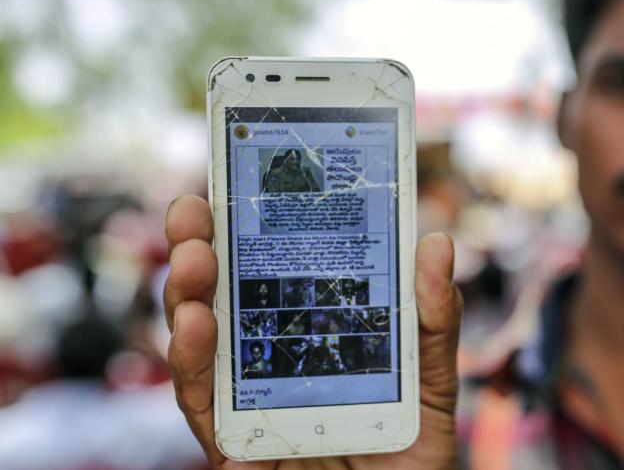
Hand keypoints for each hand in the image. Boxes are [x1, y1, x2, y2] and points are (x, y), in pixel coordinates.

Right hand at [164, 195, 462, 468]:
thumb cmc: (412, 450)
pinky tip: (194, 330)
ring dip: (187, 300)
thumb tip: (436, 243)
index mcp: (307, 335)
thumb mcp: (431, 377)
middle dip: (198, 252)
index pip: (267, 275)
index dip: (243, 230)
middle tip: (193, 212)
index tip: (233, 181)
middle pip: (220, 302)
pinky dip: (194, 369)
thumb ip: (431, 317)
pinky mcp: (239, 451)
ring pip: (199, 349)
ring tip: (193, 263)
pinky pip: (207, 410)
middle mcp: (268, 364)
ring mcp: (249, 405)